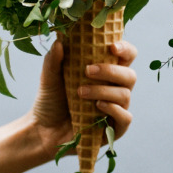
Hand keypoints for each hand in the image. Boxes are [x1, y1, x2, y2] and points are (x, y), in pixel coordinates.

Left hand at [30, 39, 136, 161]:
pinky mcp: (114, 129)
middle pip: (129, 75)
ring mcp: (117, 109)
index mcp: (106, 72)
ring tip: (80, 92)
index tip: (112, 47)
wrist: (42, 130)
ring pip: (125, 94)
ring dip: (103, 90)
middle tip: (87, 70)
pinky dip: (113, 110)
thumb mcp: (49, 78)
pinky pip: (125, 117)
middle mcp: (115, 89)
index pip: (127, 56)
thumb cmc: (50, 100)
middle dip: (111, 71)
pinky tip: (98, 106)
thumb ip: (53, 60)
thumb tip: (59, 42)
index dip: (125, 49)